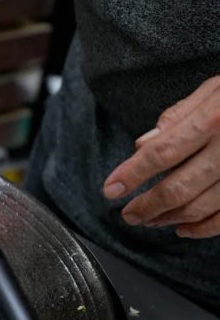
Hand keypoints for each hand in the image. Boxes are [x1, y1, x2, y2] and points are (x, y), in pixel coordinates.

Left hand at [102, 76, 219, 238]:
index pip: (161, 153)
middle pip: (178, 187)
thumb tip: (143, 144)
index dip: (131, 175)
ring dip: (169, 218)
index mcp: (215, 119)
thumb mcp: (214, 90)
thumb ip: (178, 116)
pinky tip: (183, 229)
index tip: (110, 190)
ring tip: (149, 220)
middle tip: (128, 214)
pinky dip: (203, 229)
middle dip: (146, 206)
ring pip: (201, 207)